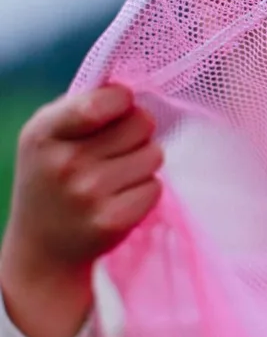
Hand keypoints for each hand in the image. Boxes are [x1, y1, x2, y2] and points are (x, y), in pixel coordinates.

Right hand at [0, 86, 162, 336]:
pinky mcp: (113, 221)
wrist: (42, 247)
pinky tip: (121, 198)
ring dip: (143, 162)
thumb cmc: (52, 176)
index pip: (100, 103)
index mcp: (44, 133)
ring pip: (154, 154)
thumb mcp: (47, 136)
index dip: (122, 100)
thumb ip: (82, 105)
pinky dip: (145, 190)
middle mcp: (65, 163)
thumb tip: (130, 88)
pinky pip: (155, 187)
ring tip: (116, 176)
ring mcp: (89, 194)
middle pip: (141, 123)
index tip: (119, 106)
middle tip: (117, 148)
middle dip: (138, 131)